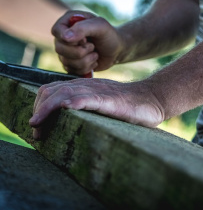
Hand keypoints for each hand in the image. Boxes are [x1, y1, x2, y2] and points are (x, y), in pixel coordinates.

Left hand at [29, 78, 164, 139]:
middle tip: (35, 131)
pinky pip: (88, 98)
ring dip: (47, 110)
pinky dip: (73, 102)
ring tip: (38, 127)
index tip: (36, 124)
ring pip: (65, 93)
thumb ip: (86, 106)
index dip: (39, 105)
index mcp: (84, 88)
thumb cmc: (128, 106)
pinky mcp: (110, 100)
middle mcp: (88, 86)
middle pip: (52, 91)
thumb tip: (67, 119)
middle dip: (38, 111)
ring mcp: (99, 91)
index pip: (51, 89)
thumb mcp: (102, 103)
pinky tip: (66, 109)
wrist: (151, 98)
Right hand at [52, 10, 123, 74]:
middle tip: (93, 46)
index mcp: (68, 21)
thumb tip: (64, 37)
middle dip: (80, 51)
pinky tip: (93, 61)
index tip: (85, 39)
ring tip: (95, 53)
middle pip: (59, 49)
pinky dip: (86, 68)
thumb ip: (82, 28)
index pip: (56, 31)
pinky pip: (72, 71)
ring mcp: (66, 51)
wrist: (117, 50)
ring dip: (86, 60)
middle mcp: (64, 36)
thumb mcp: (100, 26)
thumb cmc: (109, 35)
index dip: (69, 39)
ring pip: (66, 62)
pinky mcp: (71, 64)